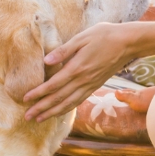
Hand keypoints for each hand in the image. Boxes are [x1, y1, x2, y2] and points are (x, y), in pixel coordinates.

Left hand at [24, 22, 141, 120]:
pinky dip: (67, 108)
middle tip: (27, 117)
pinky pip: (79, 100)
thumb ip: (64, 50)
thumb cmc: (104, 35)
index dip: (39, 93)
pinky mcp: (95, 85)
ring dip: (52, 113)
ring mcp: (90, 85)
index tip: (25, 99)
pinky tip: (60, 112)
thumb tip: (46, 61)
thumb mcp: (82, 37)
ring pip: (68, 103)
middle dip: (42, 108)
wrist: (128, 43)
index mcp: (77, 67)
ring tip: (39, 119)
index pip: (53, 84)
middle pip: (59, 98)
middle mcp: (83, 80)